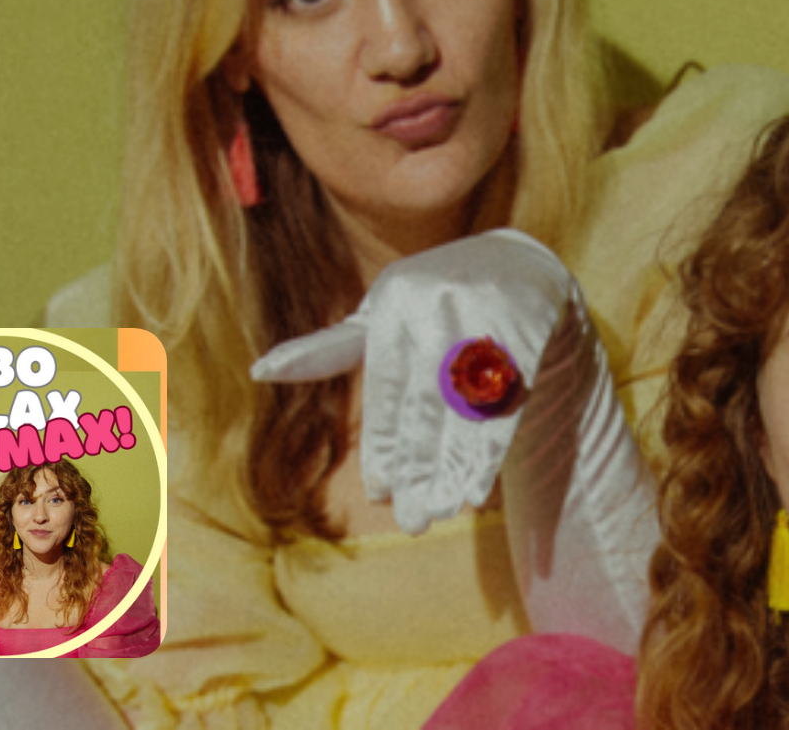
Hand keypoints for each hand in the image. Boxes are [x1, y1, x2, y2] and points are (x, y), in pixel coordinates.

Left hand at [253, 229, 658, 652]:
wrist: (518, 268)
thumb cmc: (430, 303)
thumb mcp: (381, 317)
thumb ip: (329, 349)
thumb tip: (260, 370)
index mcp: (394, 300)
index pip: (386, 386)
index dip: (385, 444)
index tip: (381, 493)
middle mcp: (439, 304)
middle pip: (426, 404)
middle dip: (419, 467)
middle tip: (412, 521)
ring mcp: (488, 316)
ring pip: (467, 409)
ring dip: (453, 467)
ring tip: (441, 511)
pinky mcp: (528, 332)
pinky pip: (507, 401)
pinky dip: (491, 448)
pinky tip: (478, 488)